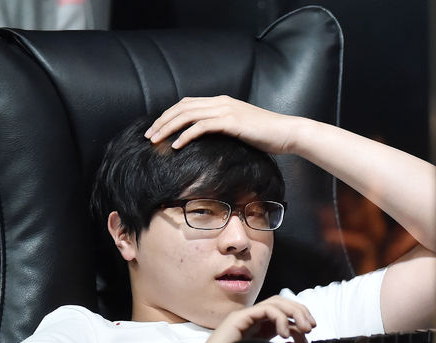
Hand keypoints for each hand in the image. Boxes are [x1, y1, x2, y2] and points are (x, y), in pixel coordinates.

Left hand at [144, 95, 296, 153]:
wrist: (287, 133)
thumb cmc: (266, 136)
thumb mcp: (241, 130)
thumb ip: (225, 130)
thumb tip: (210, 141)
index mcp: (221, 102)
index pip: (187, 104)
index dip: (168, 116)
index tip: (156, 130)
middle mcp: (221, 102)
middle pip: (182, 107)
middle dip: (162, 121)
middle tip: (148, 136)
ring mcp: (226, 110)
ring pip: (187, 115)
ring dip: (168, 128)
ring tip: (155, 141)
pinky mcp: (231, 122)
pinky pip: (201, 126)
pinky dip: (185, 135)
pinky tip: (176, 146)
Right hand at [186, 296, 315, 342]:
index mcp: (258, 326)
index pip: (283, 313)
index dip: (299, 321)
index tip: (308, 336)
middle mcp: (253, 317)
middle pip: (282, 303)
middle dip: (301, 312)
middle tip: (311, 328)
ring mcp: (245, 316)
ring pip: (276, 302)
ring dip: (295, 312)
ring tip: (303, 329)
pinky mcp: (240, 317)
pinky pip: (266, 309)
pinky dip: (280, 318)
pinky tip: (284, 334)